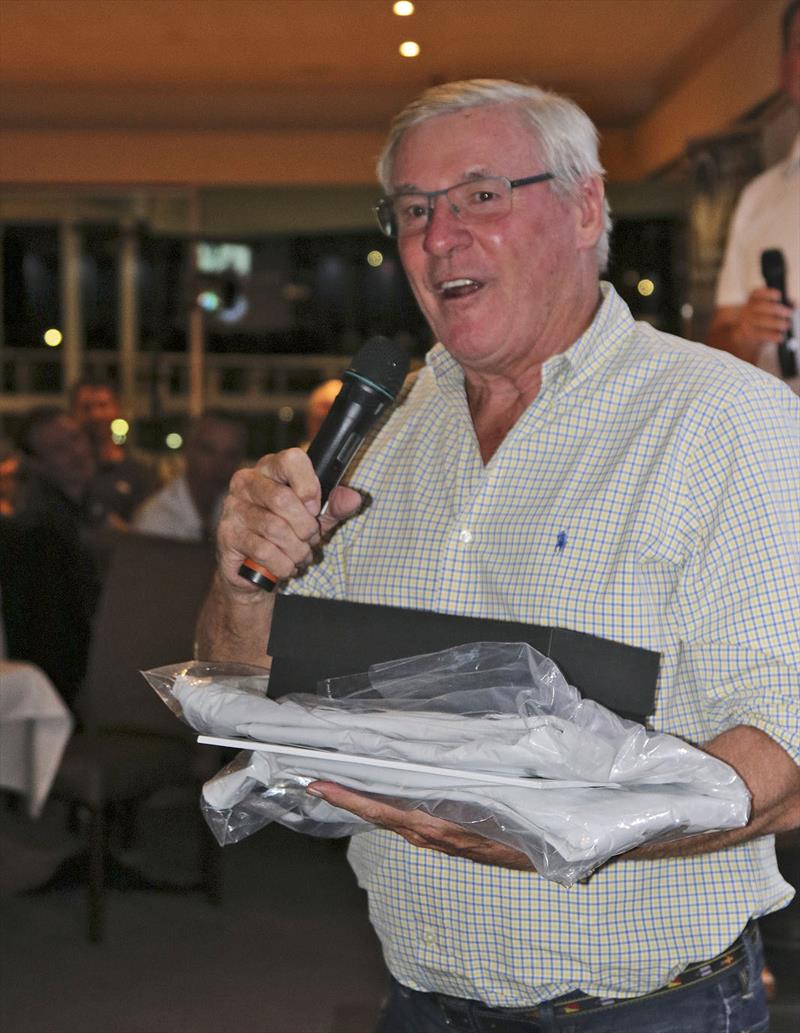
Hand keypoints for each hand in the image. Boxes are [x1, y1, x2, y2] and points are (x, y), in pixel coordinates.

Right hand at [216, 448, 362, 593]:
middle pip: (283, 499)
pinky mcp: (227, 534)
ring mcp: (233, 508)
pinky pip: (264, 550)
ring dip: (297, 550)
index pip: (292, 460)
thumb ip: (334, 506)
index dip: (309, 486)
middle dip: (305, 527)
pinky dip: (283, 564)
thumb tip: (353, 498)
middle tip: (310, 539)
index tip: (314, 508)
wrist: (253, 571)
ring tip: (300, 556)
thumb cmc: (287, 536)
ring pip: (275, 528)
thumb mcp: (315, 519)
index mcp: (270, 468)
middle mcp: (246, 482)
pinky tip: (285, 566)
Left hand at [307, 780, 534, 869]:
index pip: (381, 810)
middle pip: (378, 815)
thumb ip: (468, 786)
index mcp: (438, 826)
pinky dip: (389, 805)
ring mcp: (438, 840)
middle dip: (347, 796)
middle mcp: (431, 835)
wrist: (552, 853)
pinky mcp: (446, 839)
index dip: (348, 798)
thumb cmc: (527, 822)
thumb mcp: (499, 801)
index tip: (318, 783)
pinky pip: (409, 819)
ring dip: (366, 800)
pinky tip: (385, 791)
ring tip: (342, 778)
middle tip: (316, 776)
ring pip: (393, 818)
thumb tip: (439, 762)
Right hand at [732, 287, 793, 359]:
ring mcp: (745, 322)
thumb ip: (782, 304)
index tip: (778, 295)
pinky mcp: (745, 335)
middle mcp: (747, 310)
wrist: (746, 335)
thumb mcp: (769, 310)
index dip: (767, 293)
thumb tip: (793, 303)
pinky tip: (779, 337)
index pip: (756, 294)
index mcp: (752, 300)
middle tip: (788, 313)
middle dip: (776, 309)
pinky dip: (771, 336)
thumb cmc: (762, 319)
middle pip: (760, 306)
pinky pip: (758, 335)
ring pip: (759, 321)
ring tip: (786, 325)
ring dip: (775, 323)